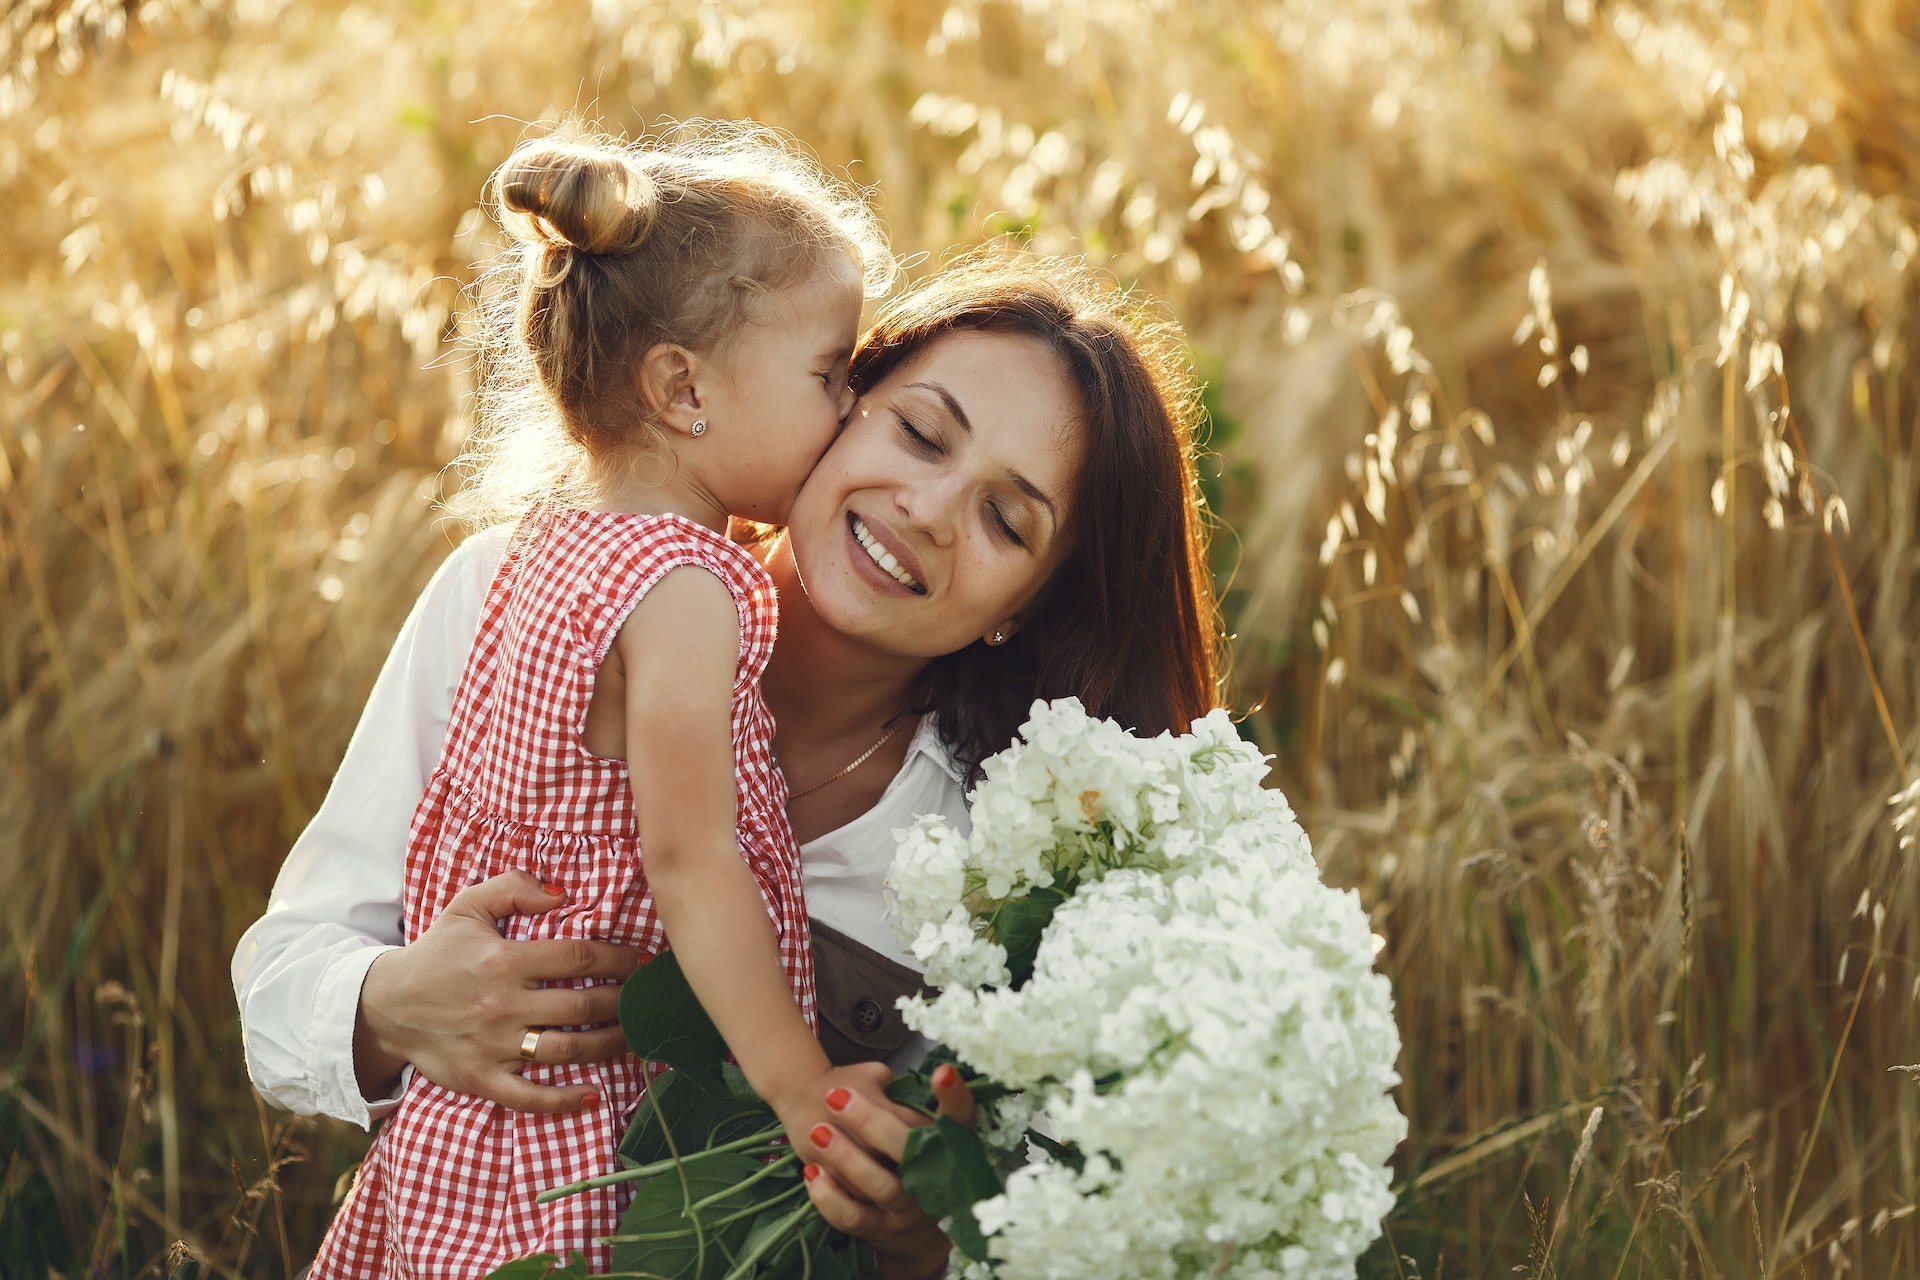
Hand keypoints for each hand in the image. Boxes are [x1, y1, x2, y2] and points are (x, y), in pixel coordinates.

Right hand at [354, 870, 643, 1112]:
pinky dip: (563, 1101)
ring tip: (636, 1036)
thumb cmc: (437, 953)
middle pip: (583, 1005)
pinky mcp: (482, 1079)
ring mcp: (493, 1046)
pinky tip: (592, 1095)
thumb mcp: (468, 907)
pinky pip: (529, 1096)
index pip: (579, 957)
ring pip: (567, 1050)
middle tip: (648, 999)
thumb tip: (561, 892)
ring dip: (610, 1044)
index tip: (644, 961)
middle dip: (625, 1001)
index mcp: (504, 960)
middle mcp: (503, 1004)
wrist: (386, 1005)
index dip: (620, 958)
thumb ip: (513, 888)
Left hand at [803, 1062, 978, 1279]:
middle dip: (872, 1122)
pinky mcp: (880, 1229)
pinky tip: (812, 1172)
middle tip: (836, 1096)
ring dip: (847, 1158)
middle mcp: (935, 1180)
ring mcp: (908, 1208)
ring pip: (882, 1186)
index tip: (942, 1071)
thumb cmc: (905, 1157)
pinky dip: (830, 1198)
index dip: (955, 1096)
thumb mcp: (915, 1127)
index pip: (961, 1117)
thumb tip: (887, 1084)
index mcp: (949, 1144)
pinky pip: (853, 1218)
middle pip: (910, 1149)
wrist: (911, 1228)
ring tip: (818, 1131)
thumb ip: (908, 1103)